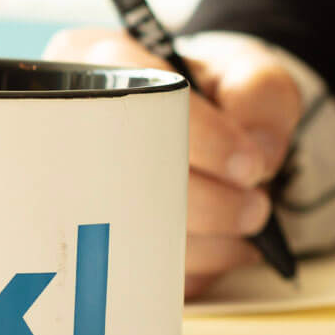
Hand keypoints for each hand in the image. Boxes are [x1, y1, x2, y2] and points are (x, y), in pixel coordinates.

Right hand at [43, 28, 300, 297]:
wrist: (202, 128)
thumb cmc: (215, 94)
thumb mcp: (248, 73)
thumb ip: (261, 94)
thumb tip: (259, 152)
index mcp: (105, 63)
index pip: (139, 99)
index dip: (203, 138)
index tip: (250, 166)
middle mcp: (72, 122)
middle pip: (129, 177)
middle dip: (208, 204)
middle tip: (256, 208)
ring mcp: (75, 186)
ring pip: (133, 233)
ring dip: (206, 241)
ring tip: (248, 224)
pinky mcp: (94, 240)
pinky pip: (138, 271)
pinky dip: (193, 267)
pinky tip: (222, 246)